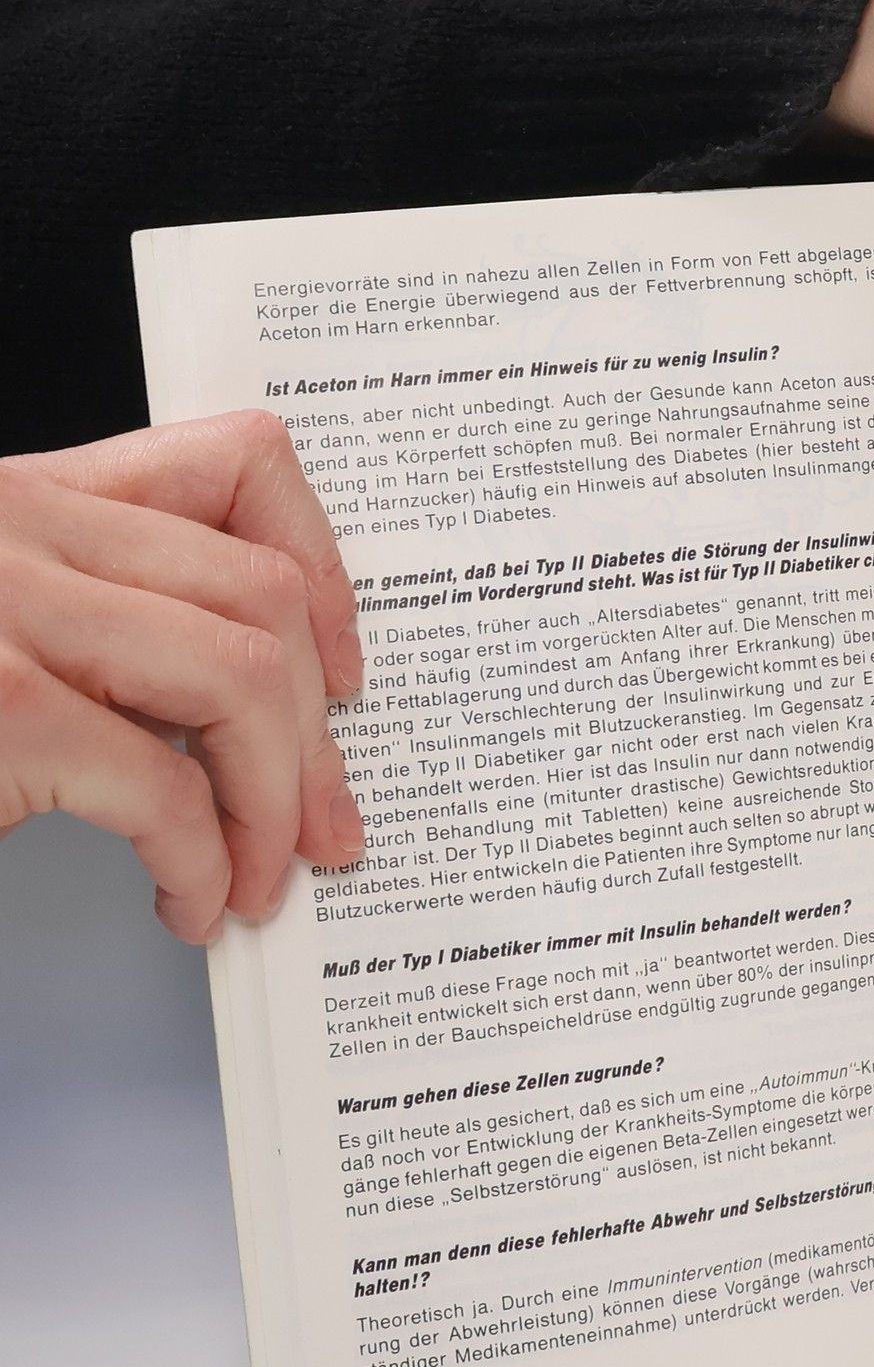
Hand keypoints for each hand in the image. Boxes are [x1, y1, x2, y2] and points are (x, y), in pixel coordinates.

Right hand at [0, 412, 366, 942]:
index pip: (234, 466)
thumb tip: (260, 717)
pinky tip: (189, 901)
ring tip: (257, 876)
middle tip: (324, 826)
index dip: (326, 569)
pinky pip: (164, 787)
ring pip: (243, 677)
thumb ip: (105, 625)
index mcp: (26, 501)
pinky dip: (204, 864)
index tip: (346, 673)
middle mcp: (15, 529)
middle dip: (319, 732)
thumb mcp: (2, 623)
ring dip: (277, 802)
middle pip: (264, 594)